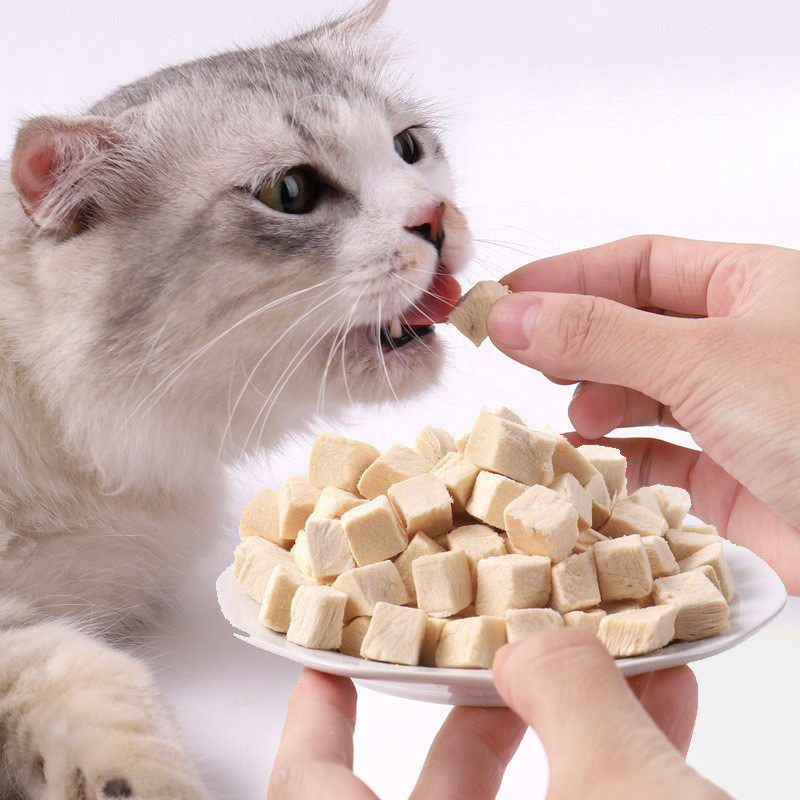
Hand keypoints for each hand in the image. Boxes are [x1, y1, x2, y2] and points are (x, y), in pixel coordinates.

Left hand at [267, 630, 720, 799]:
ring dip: (572, 743)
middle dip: (481, 716)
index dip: (313, 724)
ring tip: (618, 678)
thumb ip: (568, 699)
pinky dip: (616, 788)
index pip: (310, 798)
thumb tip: (537, 651)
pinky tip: (666, 734)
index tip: (334, 663)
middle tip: (512, 657)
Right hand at [487, 235, 799, 592]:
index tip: (502, 295)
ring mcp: (733, 413)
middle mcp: (739, 346)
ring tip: (562, 415)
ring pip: (638, 392)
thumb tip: (511, 313)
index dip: (567, 276)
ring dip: (593, 400)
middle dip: (573, 338)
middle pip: (632, 326)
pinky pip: (654, 456)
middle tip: (514, 352)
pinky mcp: (727, 478)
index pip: (639, 264)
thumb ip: (602, 335)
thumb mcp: (705, 359)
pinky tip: (589, 459)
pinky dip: (615, 457)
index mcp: (751, 287)